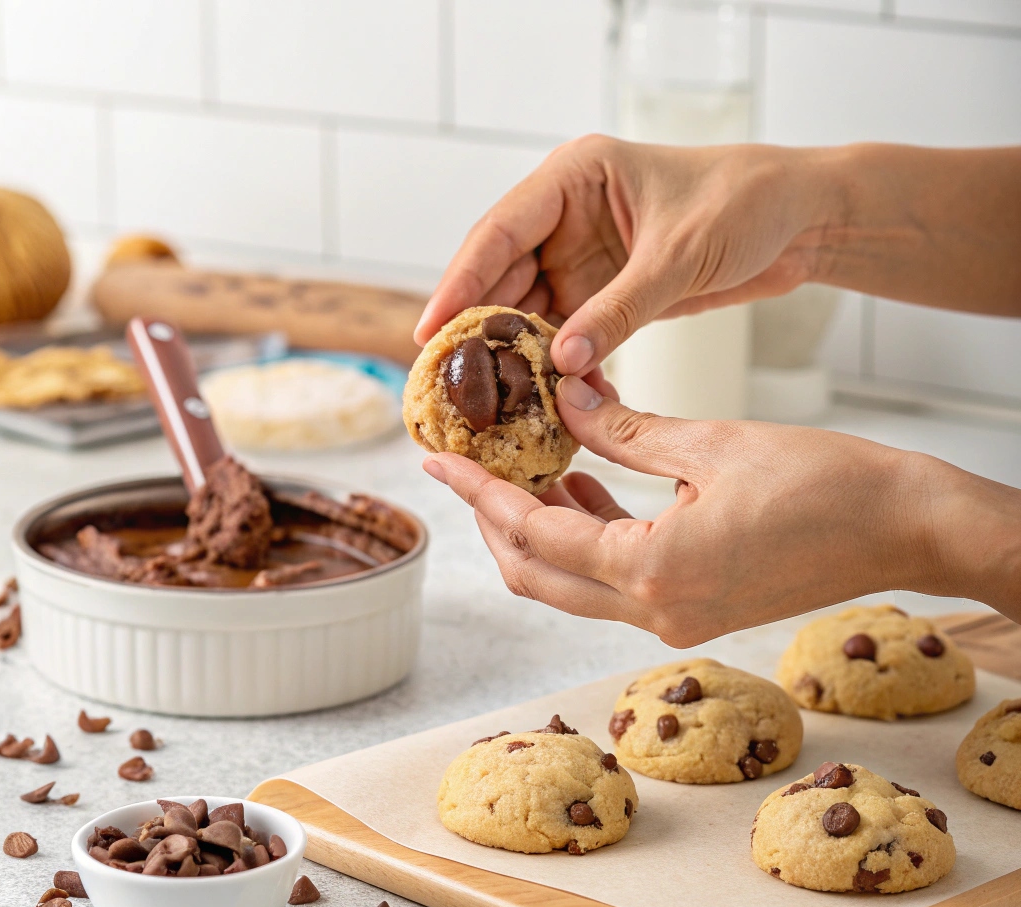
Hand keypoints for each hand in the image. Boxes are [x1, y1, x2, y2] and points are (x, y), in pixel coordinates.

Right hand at [414, 140, 1020, 375]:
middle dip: (480, 330)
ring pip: (532, 312)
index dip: (459, 283)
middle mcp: (569, 217)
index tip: (430, 331)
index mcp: (574, 178)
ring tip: (496, 404)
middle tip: (452, 383)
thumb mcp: (679, 256)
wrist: (800, 220)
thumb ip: (619, 309)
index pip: (498, 232)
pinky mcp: (608, 293)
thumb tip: (561, 361)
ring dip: (518, 357)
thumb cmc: (746, 204)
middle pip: (503, 277)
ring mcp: (585, 258)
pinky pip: (570, 333)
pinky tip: (556, 402)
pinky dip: (563, 366)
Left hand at [421, 376, 1020, 643]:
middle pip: (536, 574)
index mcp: (651, 570)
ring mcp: (673, 619)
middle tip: (470, 466)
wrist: (905, 527)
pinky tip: (581, 488)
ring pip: (571, 583)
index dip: (478, 492)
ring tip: (524, 467)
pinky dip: (583, 541)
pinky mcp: (693, 610)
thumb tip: (567, 398)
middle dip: (494, 520)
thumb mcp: (712, 442)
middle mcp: (653, 610)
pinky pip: (611, 582)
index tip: (437, 458)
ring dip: (538, 530)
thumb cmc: (826, 481)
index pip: (533, 531)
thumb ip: (625, 428)